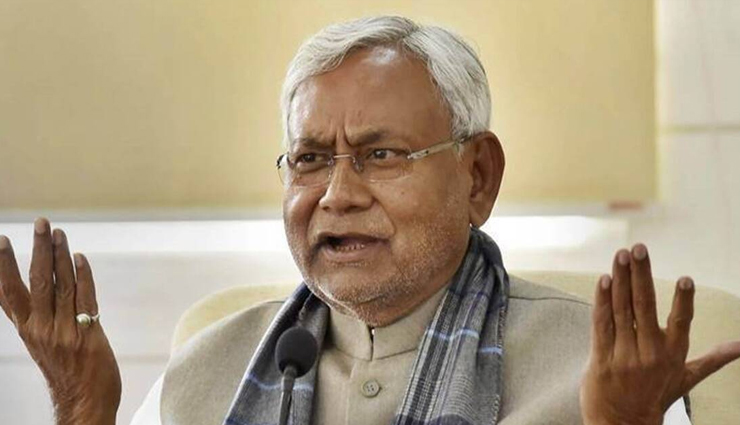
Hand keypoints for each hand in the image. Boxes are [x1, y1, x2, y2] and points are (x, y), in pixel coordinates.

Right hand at [0, 218, 120, 424]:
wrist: (84, 403)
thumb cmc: (66, 370)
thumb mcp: (43, 342)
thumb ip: (40, 315)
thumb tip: (42, 283)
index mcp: (28, 329)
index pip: (9, 292)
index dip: (3, 266)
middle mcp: (42, 329)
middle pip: (37, 281)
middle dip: (39, 249)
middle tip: (42, 222)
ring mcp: (65, 332)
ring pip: (62, 285)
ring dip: (62, 256)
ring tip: (60, 233)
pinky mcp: (89, 335)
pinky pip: (86, 299)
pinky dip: (84, 276)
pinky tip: (80, 258)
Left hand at [580, 244, 739, 424]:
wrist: (622, 424)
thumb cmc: (656, 396)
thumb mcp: (686, 379)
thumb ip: (712, 359)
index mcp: (672, 354)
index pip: (680, 322)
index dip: (683, 301)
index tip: (685, 279)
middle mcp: (649, 353)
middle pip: (645, 306)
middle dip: (641, 274)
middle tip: (639, 248)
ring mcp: (623, 356)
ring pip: (621, 310)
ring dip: (620, 279)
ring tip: (621, 255)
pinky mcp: (601, 359)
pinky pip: (601, 324)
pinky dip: (601, 301)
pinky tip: (604, 280)